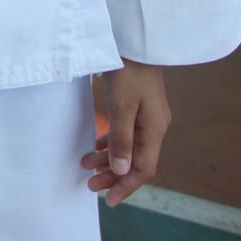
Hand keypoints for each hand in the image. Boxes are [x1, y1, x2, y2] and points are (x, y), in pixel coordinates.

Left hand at [84, 61, 169, 206]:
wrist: (132, 40)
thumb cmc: (127, 72)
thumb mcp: (121, 107)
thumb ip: (121, 140)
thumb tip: (120, 171)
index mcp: (155, 130)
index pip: (143, 169)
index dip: (126, 186)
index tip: (107, 200)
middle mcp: (154, 127)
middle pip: (136, 161)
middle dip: (113, 176)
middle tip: (89, 185)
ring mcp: (147, 117)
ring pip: (129, 148)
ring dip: (108, 159)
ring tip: (85, 165)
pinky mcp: (137, 107)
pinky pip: (125, 134)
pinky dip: (110, 143)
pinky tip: (95, 146)